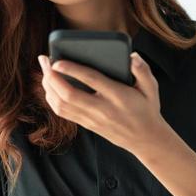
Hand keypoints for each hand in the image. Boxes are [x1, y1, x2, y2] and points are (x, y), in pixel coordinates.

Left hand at [36, 52, 165, 153]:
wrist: (145, 139)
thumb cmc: (147, 109)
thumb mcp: (151, 88)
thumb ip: (143, 70)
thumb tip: (132, 55)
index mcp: (118, 96)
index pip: (91, 81)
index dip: (72, 70)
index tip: (57, 61)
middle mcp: (102, 109)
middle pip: (69, 95)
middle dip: (51, 77)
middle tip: (44, 59)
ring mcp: (92, 118)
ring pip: (62, 105)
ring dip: (48, 87)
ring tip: (44, 70)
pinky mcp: (86, 124)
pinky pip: (63, 112)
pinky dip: (51, 98)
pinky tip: (49, 85)